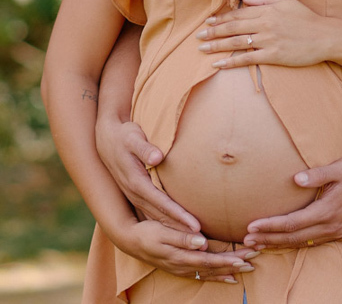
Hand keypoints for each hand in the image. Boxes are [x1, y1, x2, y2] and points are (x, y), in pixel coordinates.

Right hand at [95, 118, 200, 232]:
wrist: (107, 138)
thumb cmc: (124, 135)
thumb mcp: (133, 138)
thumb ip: (144, 148)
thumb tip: (158, 156)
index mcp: (135, 181)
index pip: (161, 202)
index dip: (178, 215)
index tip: (194, 225)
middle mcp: (135, 192)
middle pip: (160, 215)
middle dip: (179, 229)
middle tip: (200, 240)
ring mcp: (134, 195)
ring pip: (156, 218)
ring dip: (173, 230)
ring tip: (193, 240)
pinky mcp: (136, 194)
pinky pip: (152, 213)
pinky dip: (165, 223)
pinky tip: (177, 230)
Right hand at [123, 220, 259, 282]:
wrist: (132, 241)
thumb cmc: (147, 232)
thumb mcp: (162, 232)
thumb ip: (182, 237)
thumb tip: (201, 241)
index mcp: (181, 256)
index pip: (209, 260)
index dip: (227, 260)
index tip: (244, 258)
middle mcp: (184, 266)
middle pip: (214, 268)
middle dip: (235, 264)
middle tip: (254, 260)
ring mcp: (184, 268)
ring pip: (211, 272)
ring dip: (230, 270)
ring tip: (249, 268)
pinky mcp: (183, 267)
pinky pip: (204, 274)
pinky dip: (219, 276)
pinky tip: (230, 277)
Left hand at [197, 0, 328, 68]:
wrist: (324, 36)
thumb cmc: (305, 18)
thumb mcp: (286, 1)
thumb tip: (245, 0)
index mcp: (266, 10)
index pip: (238, 14)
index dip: (221, 18)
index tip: (208, 22)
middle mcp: (264, 24)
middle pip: (233, 27)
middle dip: (213, 32)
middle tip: (198, 36)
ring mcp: (268, 40)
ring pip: (236, 42)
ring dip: (217, 46)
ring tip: (202, 49)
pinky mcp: (272, 56)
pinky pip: (247, 59)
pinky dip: (231, 61)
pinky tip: (218, 64)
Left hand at [242, 154, 341, 247]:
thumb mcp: (340, 167)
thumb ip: (317, 175)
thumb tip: (295, 179)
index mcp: (328, 210)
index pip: (292, 223)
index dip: (270, 226)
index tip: (251, 226)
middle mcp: (331, 225)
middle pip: (294, 237)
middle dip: (269, 239)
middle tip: (246, 241)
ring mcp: (336, 230)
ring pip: (303, 243)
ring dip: (279, 244)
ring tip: (259, 245)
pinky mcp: (340, 230)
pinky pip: (313, 242)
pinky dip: (295, 243)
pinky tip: (285, 242)